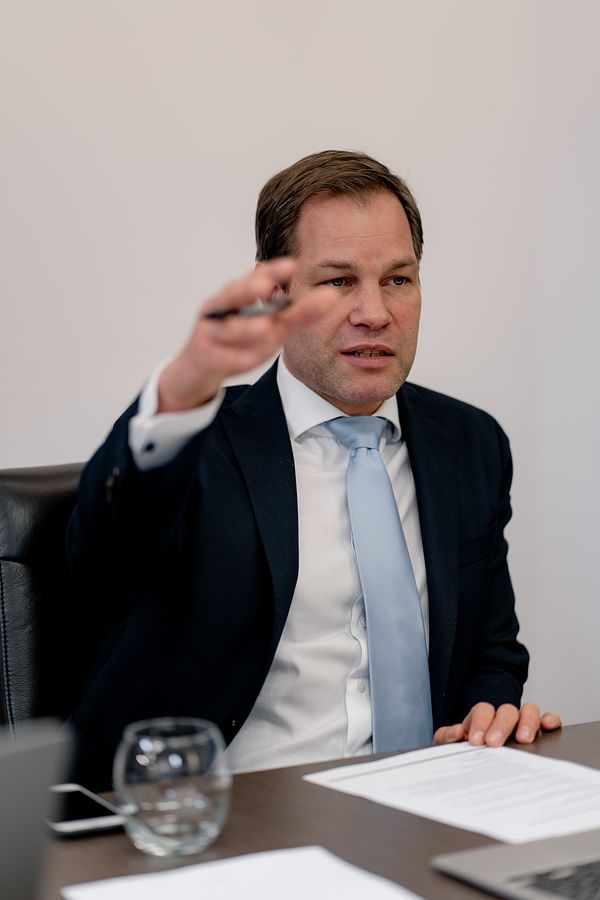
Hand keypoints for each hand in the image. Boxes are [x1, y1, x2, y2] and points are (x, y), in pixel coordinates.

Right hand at [158, 258, 335, 411]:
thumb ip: (297, 315)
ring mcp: (208, 331)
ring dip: (244, 328)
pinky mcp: (202, 355)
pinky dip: (235, 358)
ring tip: (264, 327)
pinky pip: (219, 357)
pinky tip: (249, 360)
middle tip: (264, 284)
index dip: (272, 272)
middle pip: (232, 295)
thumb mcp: (271, 329)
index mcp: (237, 296)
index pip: (256, 279)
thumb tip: (330, 297)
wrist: (200, 369)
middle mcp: (220, 308)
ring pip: (226, 328)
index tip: (292, 265)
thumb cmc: (237, 343)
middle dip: (247, 289)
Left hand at [433, 702, 561, 747]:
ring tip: (523, 739)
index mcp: (482, 718)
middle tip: (494, 742)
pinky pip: (549, 719)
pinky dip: (550, 719)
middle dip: (501, 725)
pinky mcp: (539, 731)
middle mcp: (504, 718)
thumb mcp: (450, 744)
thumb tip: (457, 732)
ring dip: (527, 722)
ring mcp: (523, 723)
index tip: (475, 740)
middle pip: (506, 710)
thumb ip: (446, 737)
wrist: (478, 765)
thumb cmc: (467, 752)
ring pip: (529, 710)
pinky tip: (548, 727)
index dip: (479, 723)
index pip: (483, 710)